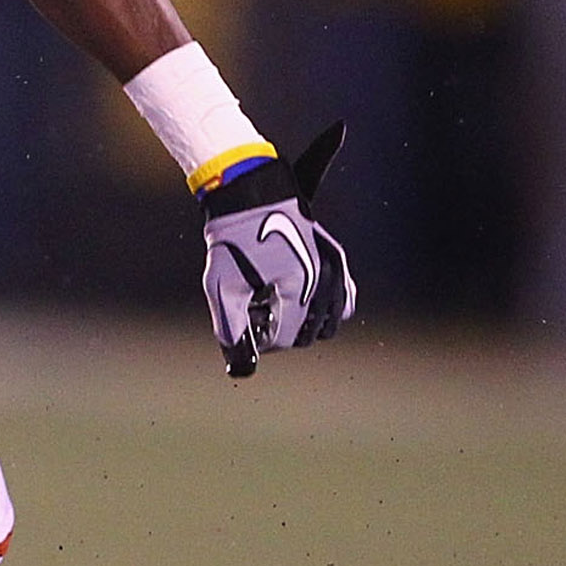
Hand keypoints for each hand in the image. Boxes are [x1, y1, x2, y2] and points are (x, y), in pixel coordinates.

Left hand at [202, 123, 354, 377]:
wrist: (249, 196)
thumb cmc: (231, 241)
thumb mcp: (222, 288)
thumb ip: (231, 331)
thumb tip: (239, 369)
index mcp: (297, 290)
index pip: (285, 340)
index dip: (261, 340)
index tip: (245, 327)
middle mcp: (322, 282)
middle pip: (307, 334)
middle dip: (282, 332)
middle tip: (258, 315)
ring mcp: (333, 270)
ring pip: (328, 322)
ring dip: (304, 324)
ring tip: (276, 308)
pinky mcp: (336, 259)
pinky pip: (343, 298)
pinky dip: (326, 308)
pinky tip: (303, 304)